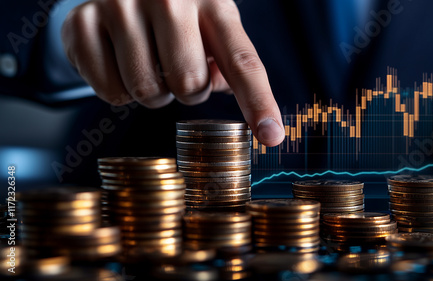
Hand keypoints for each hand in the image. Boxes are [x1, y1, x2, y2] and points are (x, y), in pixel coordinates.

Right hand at [61, 0, 284, 146]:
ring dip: (153, 93)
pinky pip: (110, 92)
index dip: (259, 103)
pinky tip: (119, 63)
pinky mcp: (82, 21)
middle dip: (187, 91)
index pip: (243, 62)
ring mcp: (121, 5)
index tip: (272, 136)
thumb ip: (229, 64)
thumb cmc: (175, 17)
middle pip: (189, 84)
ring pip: (147, 91)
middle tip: (176, 70)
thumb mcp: (211, 28)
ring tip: (148, 64)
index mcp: (212, 2)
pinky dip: (118, 92)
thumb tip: (234, 98)